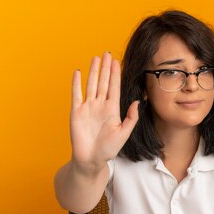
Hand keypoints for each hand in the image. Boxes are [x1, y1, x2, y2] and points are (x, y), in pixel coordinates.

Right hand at [70, 53, 138, 172]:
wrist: (90, 159)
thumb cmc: (108, 149)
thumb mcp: (123, 134)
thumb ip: (131, 118)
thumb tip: (137, 102)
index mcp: (112, 109)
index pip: (114, 87)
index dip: (115, 74)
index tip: (117, 62)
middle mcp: (100, 105)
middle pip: (103, 82)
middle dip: (106, 68)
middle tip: (107, 54)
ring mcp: (88, 107)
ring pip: (91, 85)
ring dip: (93, 71)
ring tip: (96, 58)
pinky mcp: (76, 112)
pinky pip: (76, 94)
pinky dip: (76, 83)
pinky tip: (78, 72)